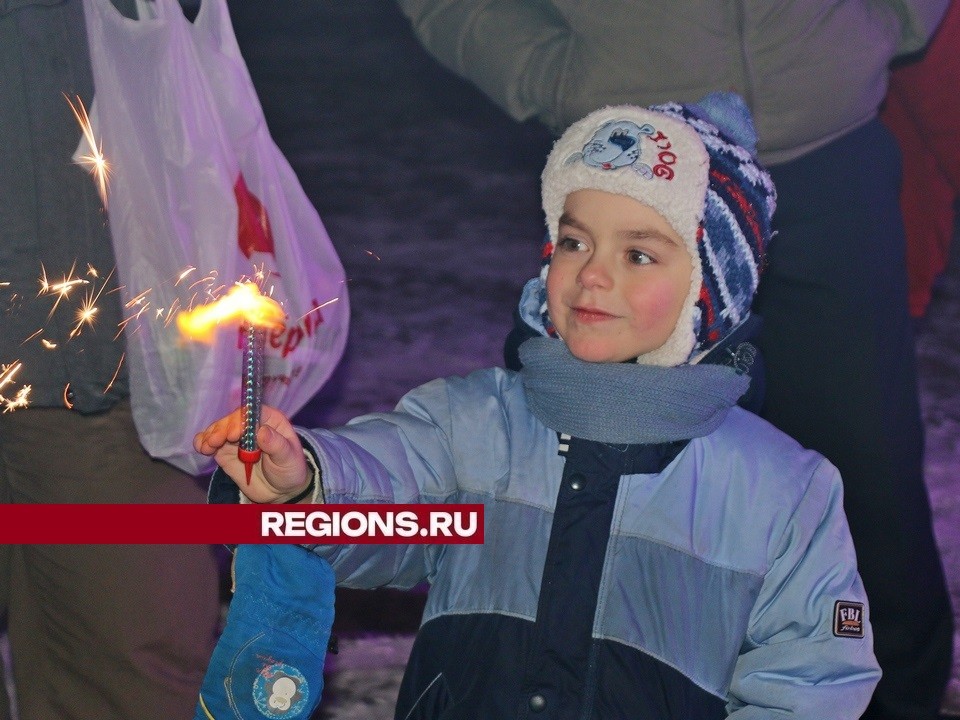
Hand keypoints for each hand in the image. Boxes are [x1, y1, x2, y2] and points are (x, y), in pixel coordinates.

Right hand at [194, 405, 309, 502]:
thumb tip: (262, 431)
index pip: (253, 412)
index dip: (241, 420)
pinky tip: (201, 448)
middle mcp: (250, 425)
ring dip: (210, 435)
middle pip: (232, 420)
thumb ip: (277, 445)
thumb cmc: (289, 469)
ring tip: (207, 447)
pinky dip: (203, 443)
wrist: (280, 490)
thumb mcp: (288, 458)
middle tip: (216, 441)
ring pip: (218, 429)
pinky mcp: (224, 451)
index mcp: (270, 420)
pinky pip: (210, 443)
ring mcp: (235, 438)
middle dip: (222, 429)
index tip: (235, 434)